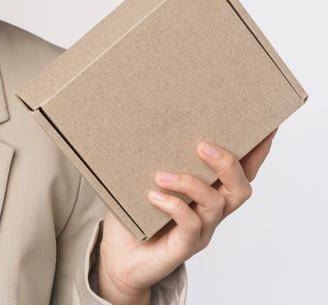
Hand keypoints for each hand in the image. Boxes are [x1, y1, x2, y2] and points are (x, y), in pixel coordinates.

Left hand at [96, 129, 277, 303]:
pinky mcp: (185, 246)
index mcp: (208, 194)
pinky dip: (174, 206)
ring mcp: (201, 230)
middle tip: (203, 145)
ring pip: (216, 203)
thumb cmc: (133, 220)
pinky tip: (154, 197)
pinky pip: (191, 224)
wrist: (120, 260)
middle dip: (228, 164)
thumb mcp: (141, 185)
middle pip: (240, 188)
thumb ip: (150, 162)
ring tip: (162, 175)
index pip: (240, 173)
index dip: (256, 154)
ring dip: (191, 183)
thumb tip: (143, 126)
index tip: (265, 130)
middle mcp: (211, 213)